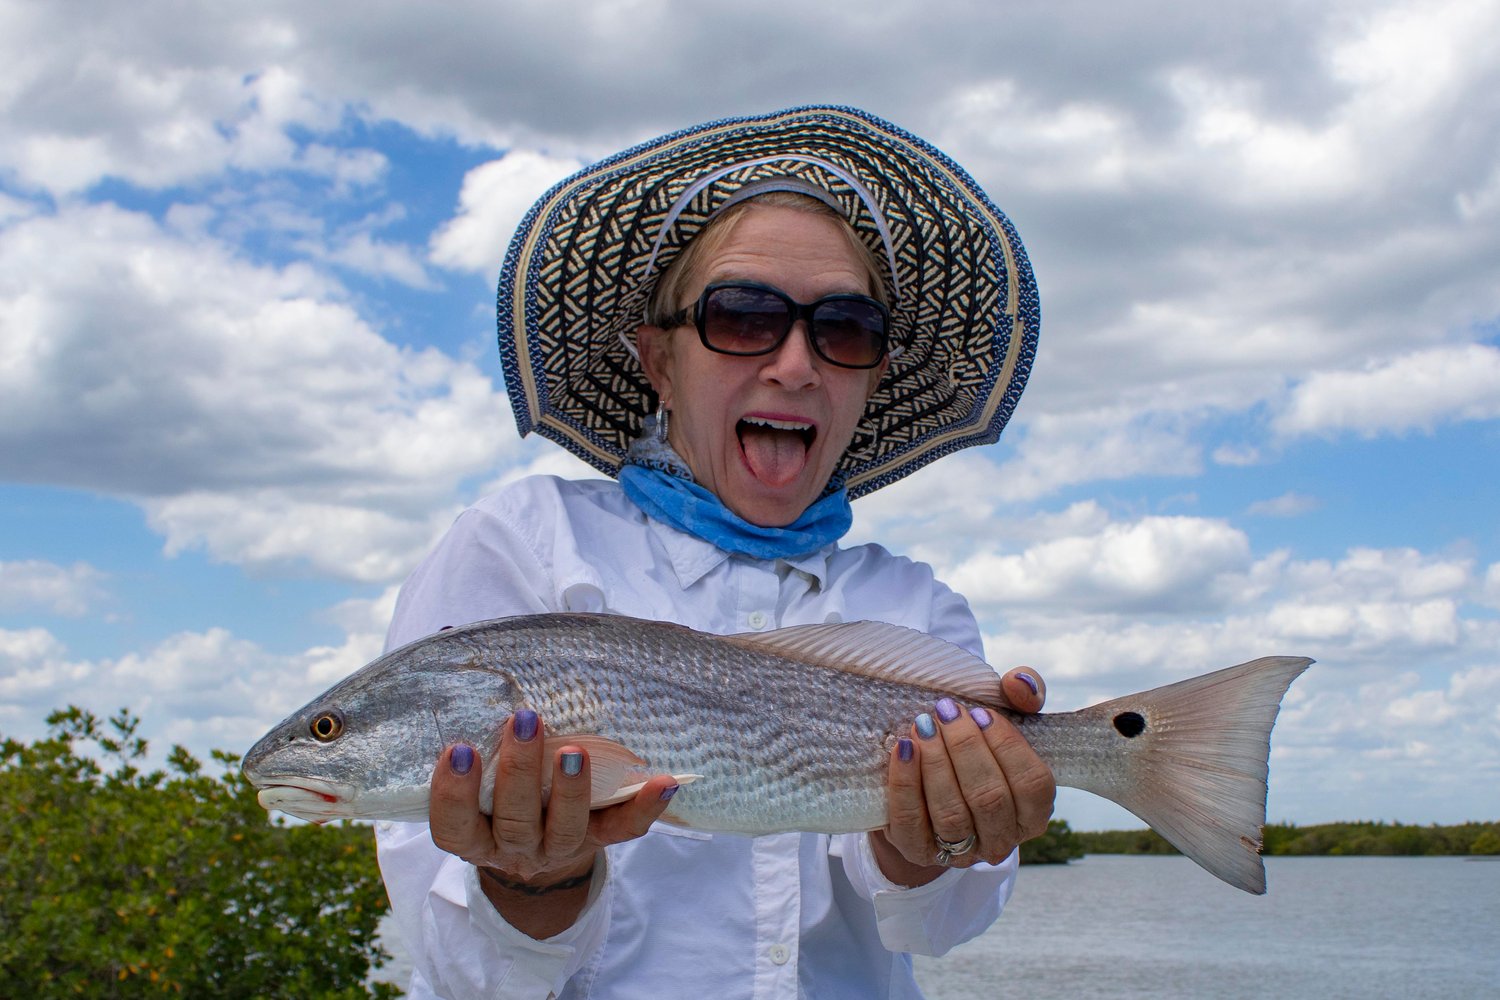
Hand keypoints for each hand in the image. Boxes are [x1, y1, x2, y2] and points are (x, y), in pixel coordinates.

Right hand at [427, 710, 678, 935]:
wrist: (538, 848)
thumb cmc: (498, 785)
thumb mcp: (475, 764)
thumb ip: (465, 712)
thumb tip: (455, 639)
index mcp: (473, 833)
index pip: (452, 823)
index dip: (452, 792)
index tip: (460, 748)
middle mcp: (512, 846)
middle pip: (513, 821)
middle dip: (519, 773)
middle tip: (525, 722)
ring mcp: (558, 847)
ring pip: (564, 830)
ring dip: (571, 791)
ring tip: (575, 752)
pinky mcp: (600, 838)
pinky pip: (624, 830)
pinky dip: (645, 807)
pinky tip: (665, 781)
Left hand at [874, 666, 1055, 883]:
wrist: (927, 781)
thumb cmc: (976, 746)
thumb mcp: (1002, 718)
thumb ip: (1023, 694)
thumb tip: (1020, 683)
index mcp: (1033, 812)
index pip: (1033, 784)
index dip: (1008, 747)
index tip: (981, 713)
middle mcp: (1002, 839)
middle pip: (990, 799)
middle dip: (966, 749)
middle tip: (945, 711)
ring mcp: (961, 851)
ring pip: (952, 815)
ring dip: (937, 764)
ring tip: (923, 725)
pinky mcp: (918, 850)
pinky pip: (911, 823)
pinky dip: (906, 784)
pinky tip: (903, 749)